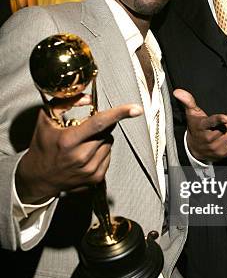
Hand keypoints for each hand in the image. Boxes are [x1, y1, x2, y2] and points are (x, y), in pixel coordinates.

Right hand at [16, 95, 142, 204]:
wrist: (38, 178)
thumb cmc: (43, 146)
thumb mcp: (47, 119)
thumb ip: (65, 102)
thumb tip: (89, 99)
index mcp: (69, 140)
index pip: (99, 123)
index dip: (119, 113)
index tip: (136, 108)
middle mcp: (81, 157)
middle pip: (106, 132)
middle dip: (100, 126)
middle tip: (84, 130)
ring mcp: (90, 170)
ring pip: (109, 143)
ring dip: (100, 139)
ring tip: (82, 144)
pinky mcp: (96, 179)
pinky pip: (108, 156)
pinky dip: (101, 152)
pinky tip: (86, 155)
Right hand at [173, 88, 226, 161]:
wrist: (194, 149)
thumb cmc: (196, 128)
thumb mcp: (191, 114)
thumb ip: (188, 101)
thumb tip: (178, 91)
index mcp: (202, 126)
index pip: (212, 122)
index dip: (220, 119)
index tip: (226, 118)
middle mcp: (209, 138)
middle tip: (225, 121)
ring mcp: (216, 147)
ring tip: (226, 129)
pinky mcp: (224, 153)